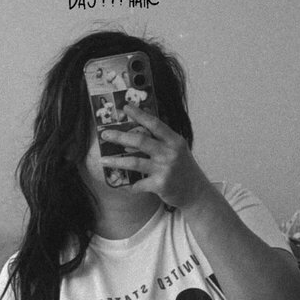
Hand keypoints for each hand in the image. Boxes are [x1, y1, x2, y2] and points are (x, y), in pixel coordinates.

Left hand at [99, 104, 213, 210]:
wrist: (196, 192)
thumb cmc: (183, 168)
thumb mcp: (178, 149)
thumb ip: (162, 137)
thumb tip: (142, 122)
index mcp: (174, 141)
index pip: (155, 124)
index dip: (139, 114)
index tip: (125, 107)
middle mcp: (170, 153)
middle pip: (140, 141)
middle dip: (119, 136)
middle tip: (104, 135)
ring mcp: (165, 169)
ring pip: (134, 162)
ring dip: (116, 162)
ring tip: (103, 160)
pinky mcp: (160, 185)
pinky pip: (139, 184)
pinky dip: (130, 186)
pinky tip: (123, 185)